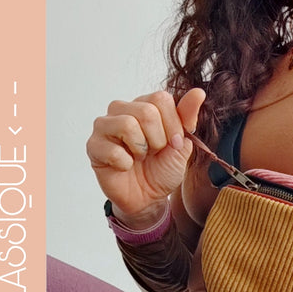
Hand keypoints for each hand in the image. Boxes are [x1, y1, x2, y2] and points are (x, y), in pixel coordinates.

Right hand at [86, 88, 205, 227]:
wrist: (148, 198)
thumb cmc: (161, 170)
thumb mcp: (181, 144)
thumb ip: (187, 117)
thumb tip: (198, 92)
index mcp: (144, 105)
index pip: (161, 99)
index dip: (173, 126)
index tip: (174, 144)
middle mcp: (121, 109)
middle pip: (146, 111)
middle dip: (158, 140)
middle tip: (154, 153)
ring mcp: (104, 126)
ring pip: (128, 124)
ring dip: (142, 149)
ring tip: (139, 158)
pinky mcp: (94, 146)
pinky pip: (113, 150)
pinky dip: (126, 164)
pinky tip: (125, 167)